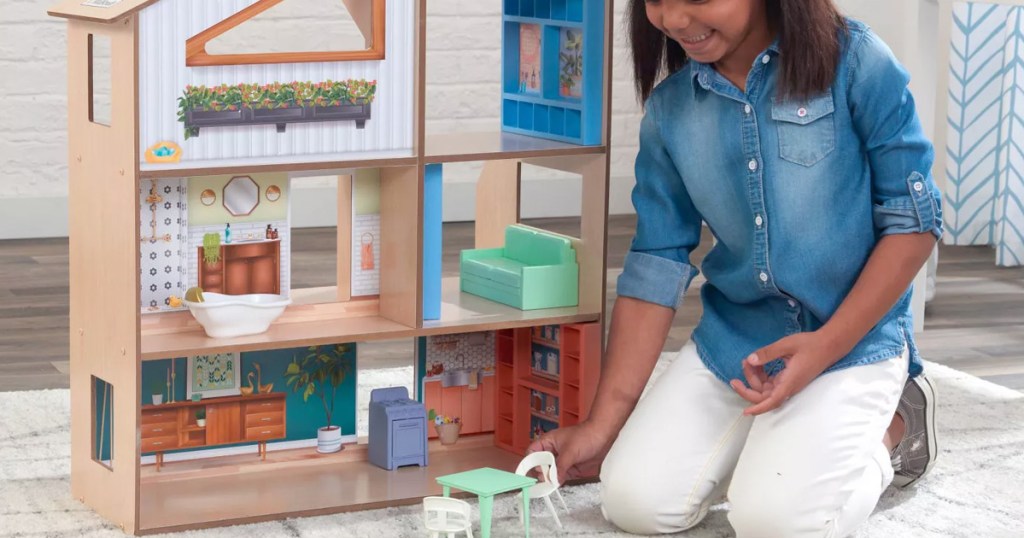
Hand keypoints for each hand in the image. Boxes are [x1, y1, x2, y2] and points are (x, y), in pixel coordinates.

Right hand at [526, 421, 613, 484]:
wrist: (604, 437)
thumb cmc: (586, 436)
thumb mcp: (570, 451)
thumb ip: (560, 467)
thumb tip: (552, 480)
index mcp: (548, 442)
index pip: (532, 453)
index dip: (529, 463)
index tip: (527, 473)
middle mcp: (552, 452)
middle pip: (539, 465)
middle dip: (539, 473)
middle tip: (542, 480)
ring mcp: (561, 460)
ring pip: (549, 472)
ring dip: (548, 479)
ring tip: (548, 485)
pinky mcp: (570, 468)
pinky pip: (559, 477)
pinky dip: (557, 482)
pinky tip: (556, 485)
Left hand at [728, 332, 843, 415]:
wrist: (829, 345)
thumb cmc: (810, 344)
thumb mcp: (787, 345)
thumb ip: (768, 353)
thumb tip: (751, 359)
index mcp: (790, 381)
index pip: (773, 400)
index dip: (758, 408)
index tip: (746, 412)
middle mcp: (788, 386)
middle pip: (764, 396)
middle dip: (748, 388)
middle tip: (734, 379)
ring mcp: (788, 384)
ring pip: (765, 389)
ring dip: (754, 378)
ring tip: (747, 361)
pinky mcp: (787, 380)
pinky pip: (770, 383)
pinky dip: (761, 375)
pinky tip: (756, 363)